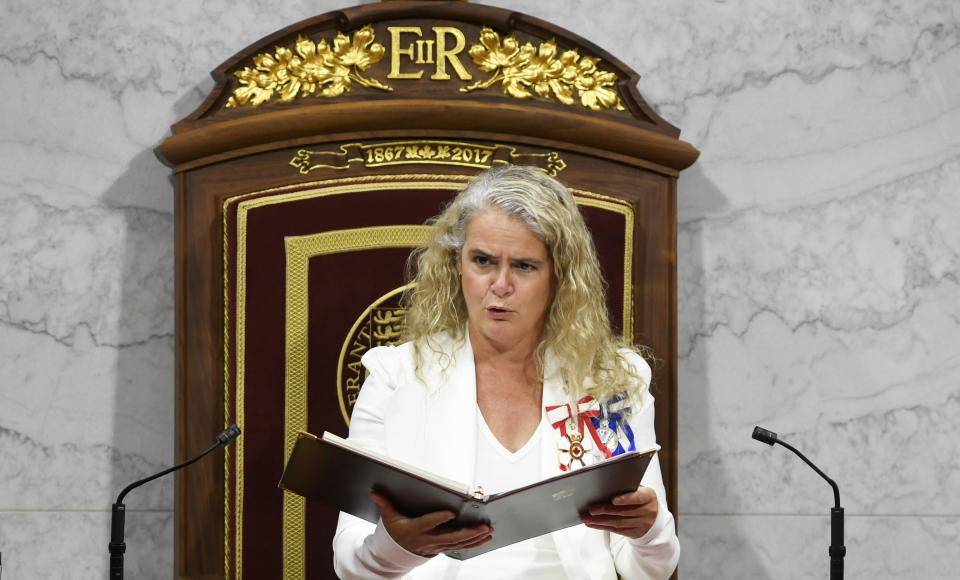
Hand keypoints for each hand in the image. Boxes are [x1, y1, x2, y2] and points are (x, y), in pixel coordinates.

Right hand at [371, 492, 492, 556]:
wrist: (396, 554)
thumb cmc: (396, 532)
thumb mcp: (388, 518)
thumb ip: (384, 504)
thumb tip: (374, 492)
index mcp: (416, 529)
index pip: (428, 524)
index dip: (439, 519)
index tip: (451, 512)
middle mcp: (428, 539)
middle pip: (451, 538)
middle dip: (468, 533)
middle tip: (483, 526)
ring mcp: (437, 545)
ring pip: (459, 544)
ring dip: (475, 538)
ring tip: (489, 531)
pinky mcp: (443, 548)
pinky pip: (461, 547)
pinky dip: (474, 543)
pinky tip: (485, 538)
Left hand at [580, 484, 657, 538]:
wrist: (654, 516)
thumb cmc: (639, 497)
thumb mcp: (638, 490)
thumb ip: (626, 487)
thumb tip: (605, 485)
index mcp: (649, 496)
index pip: (637, 498)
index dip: (625, 499)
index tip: (613, 500)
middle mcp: (648, 511)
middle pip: (624, 512)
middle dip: (605, 510)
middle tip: (591, 509)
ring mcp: (643, 524)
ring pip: (618, 523)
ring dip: (600, 521)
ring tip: (586, 518)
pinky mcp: (635, 533)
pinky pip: (617, 531)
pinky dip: (602, 527)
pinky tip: (592, 524)